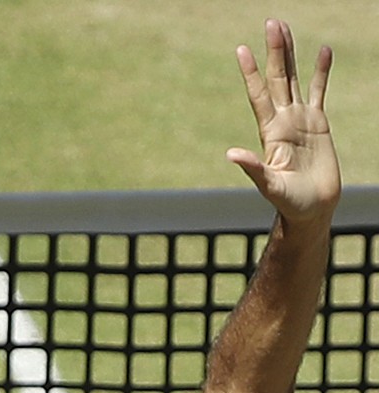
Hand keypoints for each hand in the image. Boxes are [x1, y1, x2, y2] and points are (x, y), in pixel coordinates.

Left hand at [227, 19, 340, 225]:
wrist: (311, 209)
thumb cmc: (289, 202)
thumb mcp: (269, 185)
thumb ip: (253, 168)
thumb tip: (231, 154)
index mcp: (270, 132)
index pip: (258, 95)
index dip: (250, 73)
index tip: (241, 49)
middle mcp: (282, 120)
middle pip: (277, 78)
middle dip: (274, 51)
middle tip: (272, 22)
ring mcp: (300, 120)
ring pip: (294, 79)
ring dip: (290, 54)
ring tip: (284, 27)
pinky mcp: (319, 124)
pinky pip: (319, 91)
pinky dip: (320, 71)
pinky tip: (322, 51)